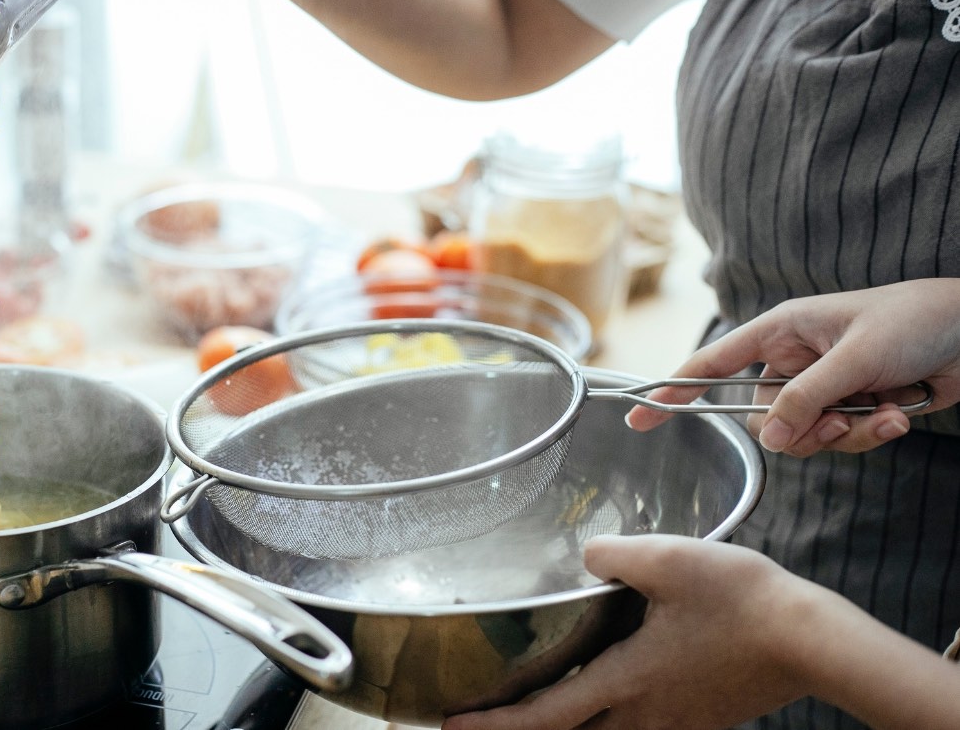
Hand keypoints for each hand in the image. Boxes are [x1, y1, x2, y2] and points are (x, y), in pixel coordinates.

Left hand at [440, 535, 825, 729]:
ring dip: (571, 729)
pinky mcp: (702, 718)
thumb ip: (612, 556)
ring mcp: (678, 722)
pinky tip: (612, 699)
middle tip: (486, 723)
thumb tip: (586, 556)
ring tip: (544, 710)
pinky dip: (612, 724)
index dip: (496, 724)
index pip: (546, 715)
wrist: (813, 640)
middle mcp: (647, 714)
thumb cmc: (742, 600)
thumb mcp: (667, 560)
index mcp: (627, 680)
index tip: (454, 724)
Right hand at [624, 279, 959, 455]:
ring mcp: (822, 388)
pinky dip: (872, 434)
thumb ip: (806, 398)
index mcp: (779, 332)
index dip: (674, 389)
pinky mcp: (851, 408)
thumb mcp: (853, 358)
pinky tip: (901, 413)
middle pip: (764, 420)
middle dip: (804, 429)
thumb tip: (769, 439)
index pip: (710, 365)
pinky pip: (841, 441)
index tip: (640, 414)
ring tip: (882, 411)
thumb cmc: (912, 321)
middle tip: (841, 417)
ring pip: (804, 437)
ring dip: (847, 433)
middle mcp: (793, 362)